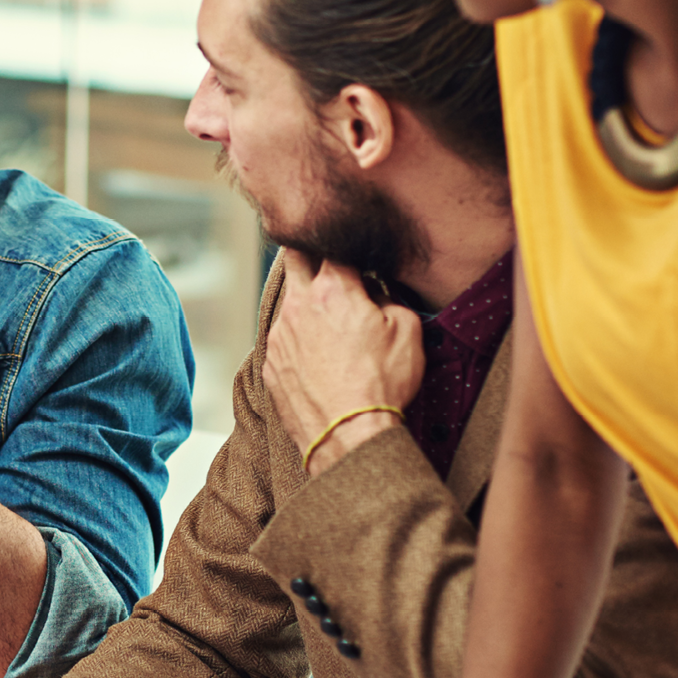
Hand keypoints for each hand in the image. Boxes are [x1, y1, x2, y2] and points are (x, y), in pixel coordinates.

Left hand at [262, 253, 422, 474]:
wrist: (348, 436)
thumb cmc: (382, 385)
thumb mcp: (406, 330)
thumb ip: (388, 296)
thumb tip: (373, 290)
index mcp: (334, 289)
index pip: (331, 243)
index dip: (342, 241)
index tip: (349, 245)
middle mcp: (298, 306)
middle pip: (294, 257)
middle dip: (309, 252)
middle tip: (326, 261)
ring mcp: (279, 336)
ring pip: (289, 302)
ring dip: (306, 304)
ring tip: (331, 326)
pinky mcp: (270, 364)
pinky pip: (282, 339)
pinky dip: (298, 339)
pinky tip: (318, 357)